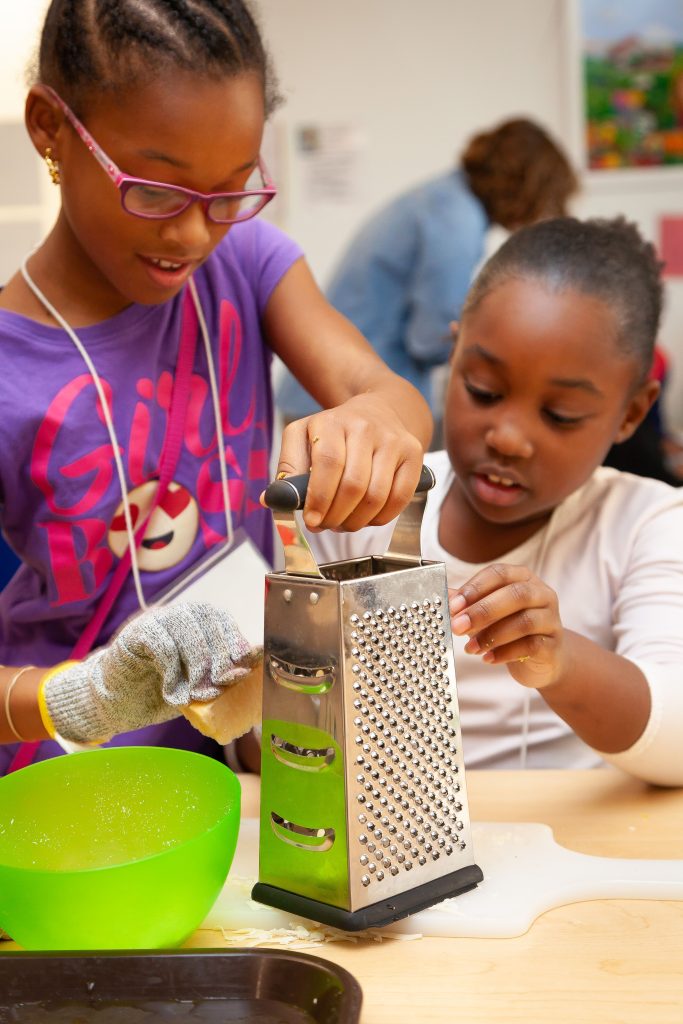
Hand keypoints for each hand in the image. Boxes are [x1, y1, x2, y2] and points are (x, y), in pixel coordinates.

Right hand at [44, 602, 261, 742]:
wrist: (119, 702)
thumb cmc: (164, 691)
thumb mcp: (198, 683)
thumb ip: (219, 674)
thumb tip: (250, 670)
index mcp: (197, 621)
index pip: (221, 618)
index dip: (234, 641)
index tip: (241, 667)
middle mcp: (178, 614)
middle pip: (206, 622)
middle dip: (217, 658)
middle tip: (218, 688)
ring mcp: (155, 621)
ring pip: (185, 631)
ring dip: (197, 667)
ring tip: (197, 696)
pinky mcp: (134, 634)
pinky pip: (161, 645)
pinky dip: (172, 672)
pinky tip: (173, 694)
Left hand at [275, 394, 423, 530]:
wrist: (379, 410)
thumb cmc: (334, 433)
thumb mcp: (303, 438)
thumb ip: (288, 468)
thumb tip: (271, 500)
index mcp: (331, 421)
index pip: (328, 463)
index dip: (320, 497)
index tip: (312, 520)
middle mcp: (364, 427)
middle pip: (354, 484)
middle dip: (336, 516)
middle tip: (326, 526)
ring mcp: (392, 439)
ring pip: (377, 495)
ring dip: (357, 521)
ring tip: (344, 524)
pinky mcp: (413, 452)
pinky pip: (399, 498)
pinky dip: (381, 518)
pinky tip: (367, 518)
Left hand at [448, 564, 568, 689]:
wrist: (543, 657)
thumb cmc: (509, 628)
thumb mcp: (487, 613)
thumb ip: (466, 604)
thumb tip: (442, 598)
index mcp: (522, 578)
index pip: (499, 573)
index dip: (475, 587)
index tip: (453, 605)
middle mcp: (541, 594)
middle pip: (515, 595)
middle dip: (482, 611)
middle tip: (457, 626)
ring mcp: (551, 619)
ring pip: (525, 621)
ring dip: (492, 635)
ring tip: (470, 648)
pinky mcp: (553, 644)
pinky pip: (531, 646)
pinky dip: (505, 653)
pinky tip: (488, 659)